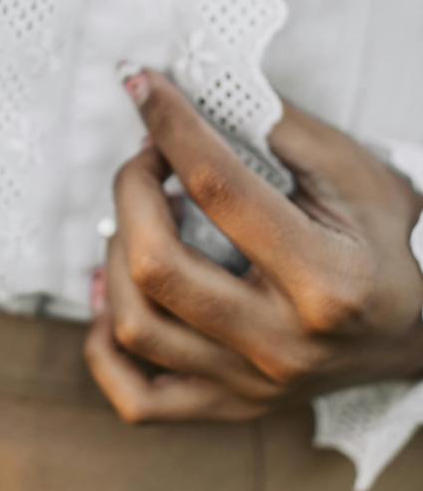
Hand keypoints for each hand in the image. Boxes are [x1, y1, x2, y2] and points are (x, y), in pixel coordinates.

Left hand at [84, 69, 422, 423]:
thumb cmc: (387, 239)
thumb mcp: (352, 172)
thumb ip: (275, 129)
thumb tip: (191, 93)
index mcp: (324, 278)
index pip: (220, 189)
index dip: (170, 126)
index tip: (141, 84)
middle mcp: (283, 343)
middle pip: (158, 266)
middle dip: (131, 191)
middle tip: (146, 159)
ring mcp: (254, 384)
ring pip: (136, 327)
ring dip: (115, 256)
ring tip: (137, 221)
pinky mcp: (233, 406)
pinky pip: (137, 399)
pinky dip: (104, 349)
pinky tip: (113, 296)